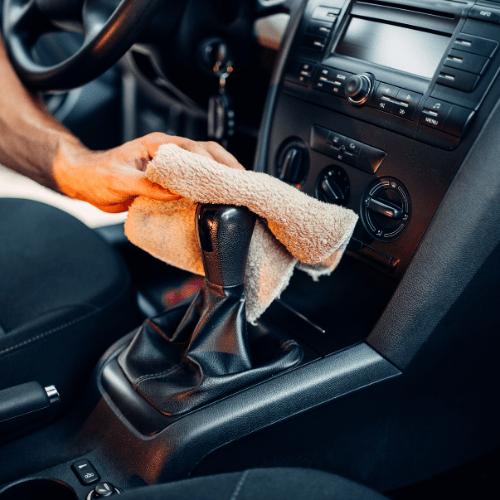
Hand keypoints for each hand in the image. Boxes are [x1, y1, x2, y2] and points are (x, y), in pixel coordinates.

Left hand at [53, 133, 243, 212]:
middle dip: (227, 165)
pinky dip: (208, 185)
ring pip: (203, 164)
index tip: (229, 177)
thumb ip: (148, 184)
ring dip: (221, 173)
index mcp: (158, 146)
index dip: (215, 163)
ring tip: (236, 187)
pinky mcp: (167, 179)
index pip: (195, 150)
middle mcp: (167, 152)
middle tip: (242, 181)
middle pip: (207, 152)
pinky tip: (216, 195)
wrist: (86, 182)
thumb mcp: (120, 180)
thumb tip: (176, 190)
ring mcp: (169, 165)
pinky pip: (193, 179)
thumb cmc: (98, 175)